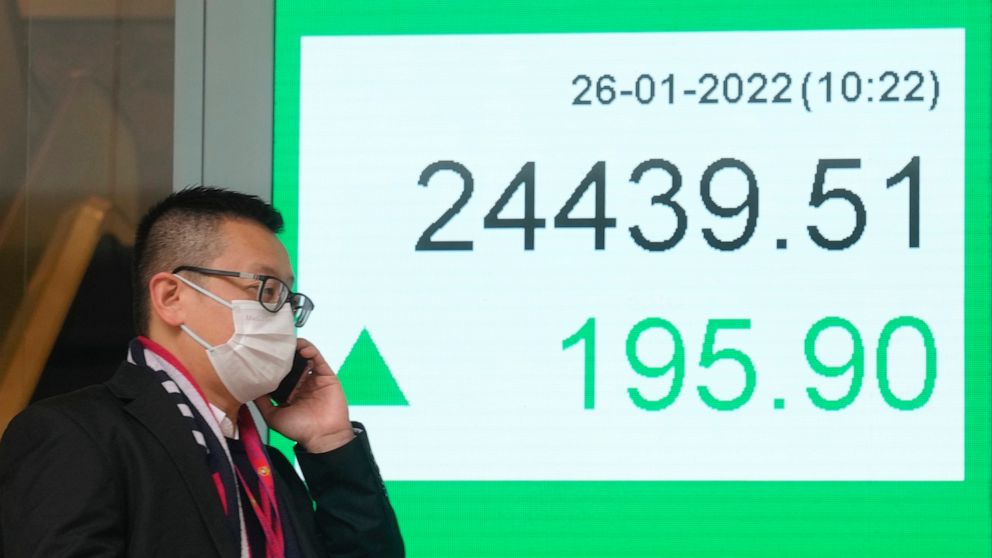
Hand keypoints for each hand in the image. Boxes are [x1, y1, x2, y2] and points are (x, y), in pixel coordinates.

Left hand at [254, 338, 354, 452]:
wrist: (322, 436)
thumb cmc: (299, 430)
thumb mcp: (273, 416)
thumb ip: (262, 402)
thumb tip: (249, 386)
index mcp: (289, 391)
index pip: (281, 372)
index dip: (273, 363)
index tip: (263, 354)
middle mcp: (302, 383)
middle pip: (292, 362)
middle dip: (284, 353)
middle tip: (274, 345)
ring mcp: (314, 378)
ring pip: (305, 357)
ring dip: (297, 348)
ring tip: (287, 344)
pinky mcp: (326, 375)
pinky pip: (318, 359)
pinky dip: (310, 350)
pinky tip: (302, 349)